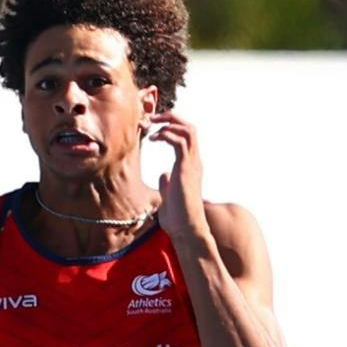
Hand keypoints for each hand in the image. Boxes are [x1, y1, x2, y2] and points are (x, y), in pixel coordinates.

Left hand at [146, 112, 208, 239]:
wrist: (185, 228)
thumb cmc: (178, 217)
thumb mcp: (169, 195)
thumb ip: (167, 183)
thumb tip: (163, 174)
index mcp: (190, 166)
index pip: (187, 137)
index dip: (172, 127)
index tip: (154, 128)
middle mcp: (194, 162)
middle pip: (189, 127)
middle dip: (171, 118)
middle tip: (153, 118)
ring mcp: (192, 164)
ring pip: (188, 130)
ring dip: (169, 121)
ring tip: (152, 123)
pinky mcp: (186, 167)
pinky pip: (180, 141)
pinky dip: (167, 134)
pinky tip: (154, 138)